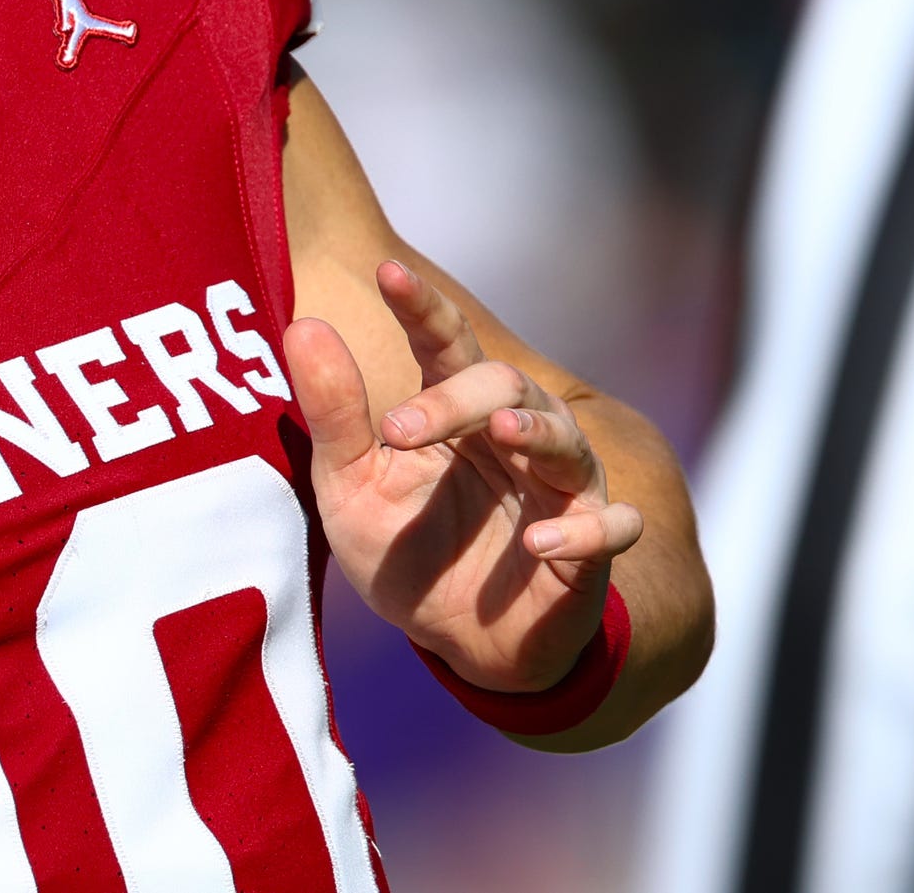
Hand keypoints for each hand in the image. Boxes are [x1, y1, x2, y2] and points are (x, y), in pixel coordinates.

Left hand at [283, 260, 642, 692]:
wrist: (457, 642)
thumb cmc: (406, 549)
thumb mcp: (351, 487)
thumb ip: (334, 413)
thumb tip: (302, 325)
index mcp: (455, 414)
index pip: (445, 344)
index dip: (423, 307)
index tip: (388, 272)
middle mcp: (515, 439)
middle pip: (506, 385)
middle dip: (456, 397)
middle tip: (398, 428)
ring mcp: (560, 491)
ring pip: (568, 441)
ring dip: (538, 433)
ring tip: (502, 433)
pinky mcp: (590, 550)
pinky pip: (611, 528)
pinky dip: (583, 532)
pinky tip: (540, 544)